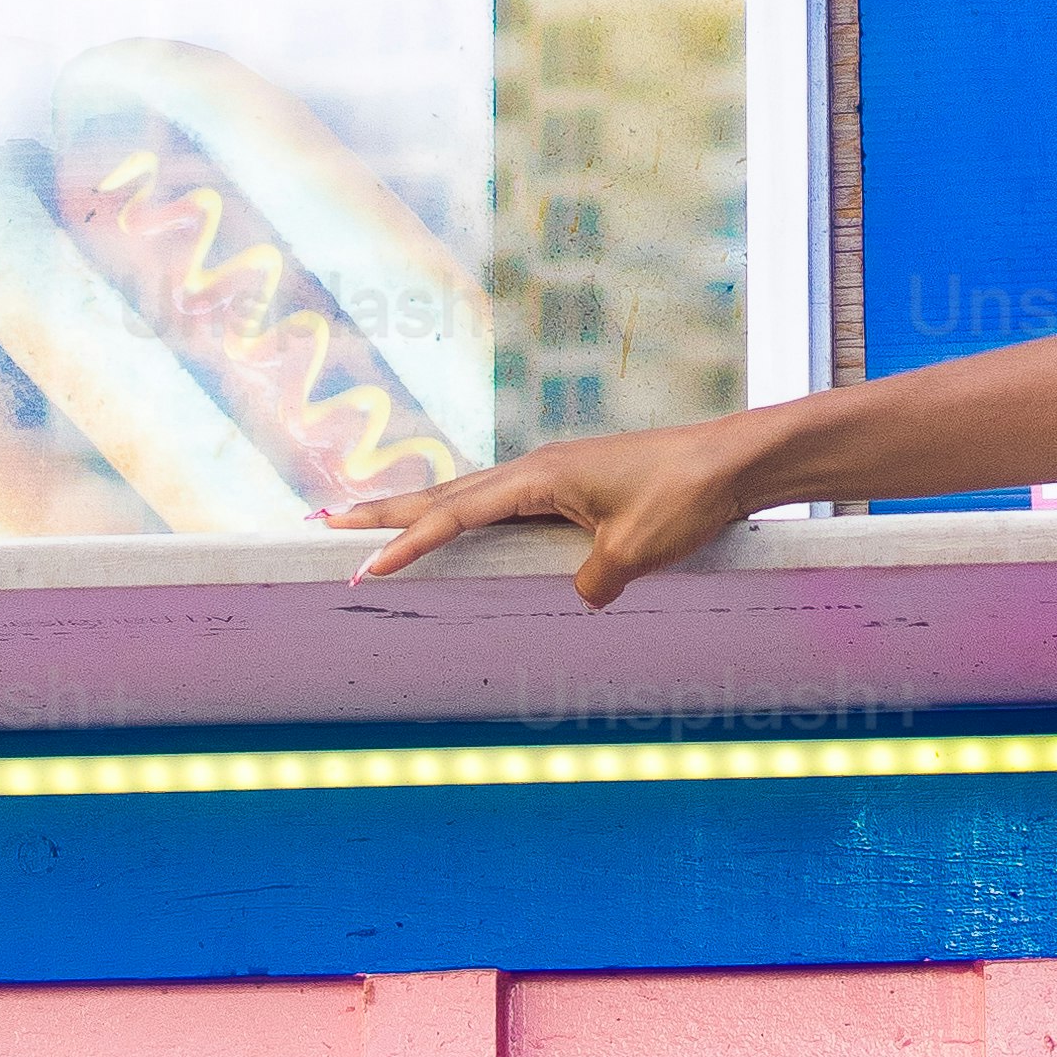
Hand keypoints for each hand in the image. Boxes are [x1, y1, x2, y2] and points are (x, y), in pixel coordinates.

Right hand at [327, 412, 766, 607]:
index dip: (405, 543)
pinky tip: (455, 526)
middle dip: (382, 512)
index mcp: (539, 478)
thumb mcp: (632, 554)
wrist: (733, 462)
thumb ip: (590, 582)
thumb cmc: (686, 497)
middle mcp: (537, 470)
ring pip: (468, 496)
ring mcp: (554, 476)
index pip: (455, 515)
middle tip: (324, 523)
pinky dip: (464, 516)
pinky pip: (502, 505)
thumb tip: (581, 594)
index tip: (363, 567)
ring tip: (368, 523)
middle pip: (443, 494)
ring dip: (417, 511)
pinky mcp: (574, 486)